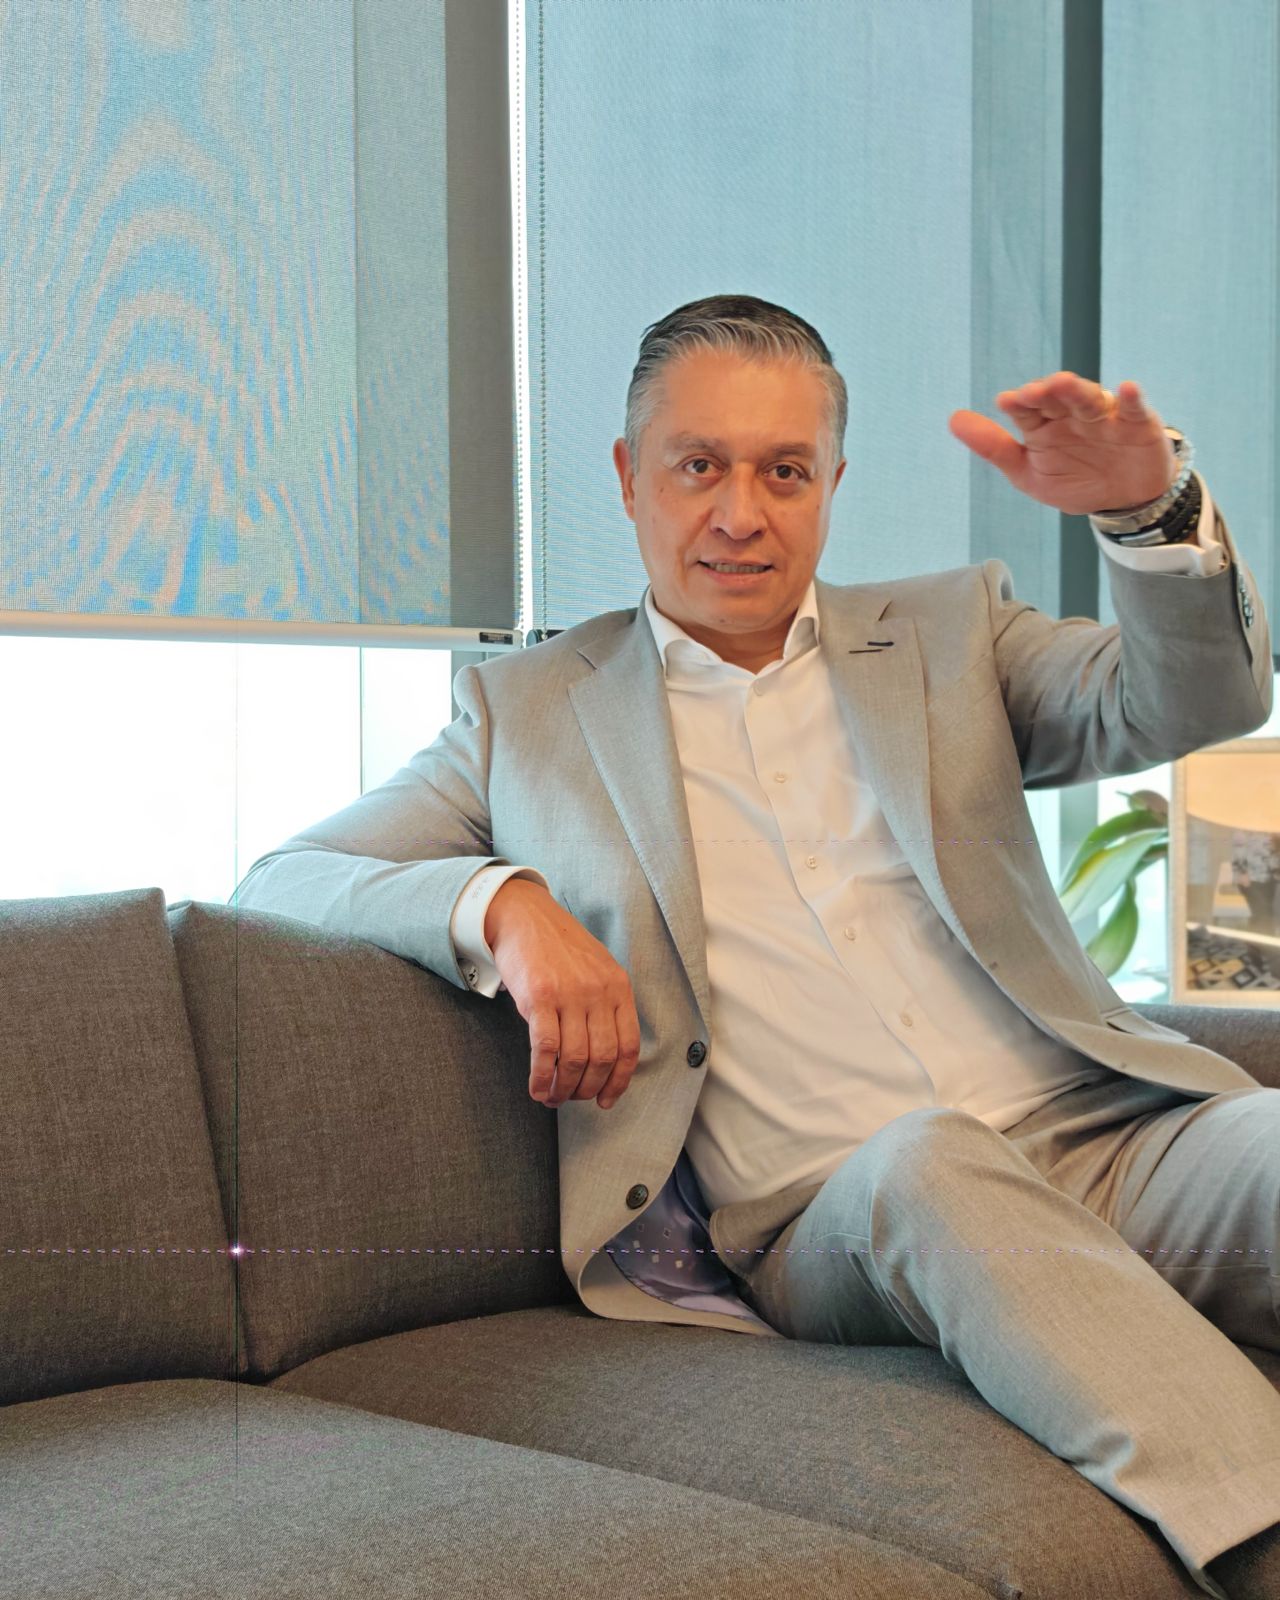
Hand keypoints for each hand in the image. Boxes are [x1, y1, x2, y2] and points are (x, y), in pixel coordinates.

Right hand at [485, 879, 640, 1109]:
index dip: (619, 1081)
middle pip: (602, 1057)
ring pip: (573, 1058)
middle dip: (588, 1088)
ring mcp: (569, 994)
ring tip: (552, 1098)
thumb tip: (606, 1057)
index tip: (606, 1100)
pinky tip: (537, 1089)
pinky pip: (545, 1049)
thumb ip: (607, 1005)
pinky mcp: (539, 997)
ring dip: (563, 1088)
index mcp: (619, 987)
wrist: (525, 916)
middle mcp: (599, 992)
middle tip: (573, 1099)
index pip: (629, 1046)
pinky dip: (541, 1076)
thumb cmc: (560, 948)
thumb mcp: (598, 970)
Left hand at [948, 372, 1177, 515]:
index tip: (1005, 402)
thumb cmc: (1075, 480)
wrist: (1123, 500)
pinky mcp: (1137, 423)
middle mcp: (1071, 414)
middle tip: (1031, 392)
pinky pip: (1134, 408)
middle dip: (1045, 393)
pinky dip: (1131, 398)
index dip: (1017, 405)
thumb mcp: (1028, 473)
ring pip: (1089, 399)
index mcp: (1043, 424)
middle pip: (1057, 398)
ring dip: (1077, 390)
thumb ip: (994, 448)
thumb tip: (954, 420)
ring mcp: (1104, 417)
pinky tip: (1127, 389)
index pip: (1027, 410)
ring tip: (1063, 383)